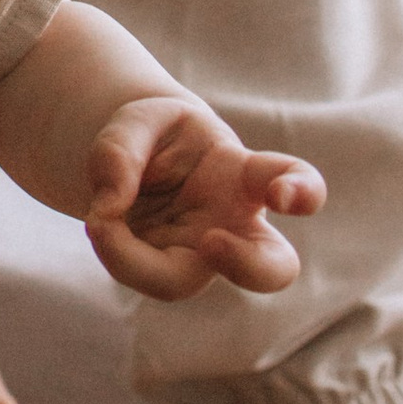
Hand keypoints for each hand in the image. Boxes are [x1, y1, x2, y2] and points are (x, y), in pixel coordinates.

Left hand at [83, 93, 324, 301]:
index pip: (294, 178)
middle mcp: (235, 224)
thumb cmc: (152, 137)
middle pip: (274, 267)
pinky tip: (100, 223)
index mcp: (244, 174)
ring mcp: (204, 258)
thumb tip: (109, 208)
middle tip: (212, 243)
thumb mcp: (134, 121)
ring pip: (184, 282)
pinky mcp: (169, 274)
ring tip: (100, 221)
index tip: (282, 196)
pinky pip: (143, 276)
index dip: (302, 191)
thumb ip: (121, 150)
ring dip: (135, 258)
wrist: (129, 164)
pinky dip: (112, 250)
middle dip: (252, 267)